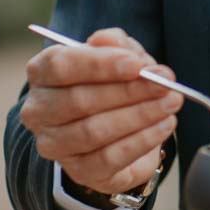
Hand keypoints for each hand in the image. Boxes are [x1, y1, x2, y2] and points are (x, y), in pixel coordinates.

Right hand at [22, 27, 179, 197]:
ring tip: (170, 103)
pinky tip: (164, 125)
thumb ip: (115, 44)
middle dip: (128, 91)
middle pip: (78, 100)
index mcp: (42, 74)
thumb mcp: (119, 56)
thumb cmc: (114, 84)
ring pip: (94, 131)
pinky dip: (141, 140)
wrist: (119, 128)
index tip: (137, 65)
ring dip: (139, 115)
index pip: (60, 66)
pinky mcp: (78, 171)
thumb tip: (109, 39)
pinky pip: (109, 158)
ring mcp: (54, 144)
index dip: (100, 65)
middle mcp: (39, 110)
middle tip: (164, 84)